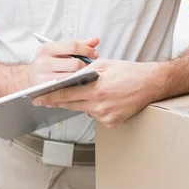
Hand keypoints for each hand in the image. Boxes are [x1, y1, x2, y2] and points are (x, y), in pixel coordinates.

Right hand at [29, 37, 99, 86]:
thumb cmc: (48, 60)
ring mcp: (44, 77)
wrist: (30, 76)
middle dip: (87, 66)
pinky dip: (76, 84)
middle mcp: (44, 62)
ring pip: (73, 77)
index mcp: (47, 48)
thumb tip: (95, 40)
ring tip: (86, 74)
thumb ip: (78, 44)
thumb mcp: (60, 48)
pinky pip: (68, 87)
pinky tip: (79, 82)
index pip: (72, 47)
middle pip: (74, 64)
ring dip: (83, 76)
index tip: (94, 53)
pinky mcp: (47, 89)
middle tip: (91, 67)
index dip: (87, 50)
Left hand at [33, 59, 162, 128]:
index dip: (49, 97)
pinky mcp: (112, 123)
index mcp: (95, 89)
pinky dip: (96, 108)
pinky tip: (107, 99)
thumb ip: (84, 71)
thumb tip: (69, 77)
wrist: (150, 84)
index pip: (65, 94)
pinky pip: (96, 116)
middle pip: (71, 105)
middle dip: (57, 101)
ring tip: (94, 92)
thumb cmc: (129, 72)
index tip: (37, 98)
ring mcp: (106, 116)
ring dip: (82, 102)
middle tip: (43, 100)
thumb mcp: (103, 65)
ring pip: (84, 110)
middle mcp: (99, 105)